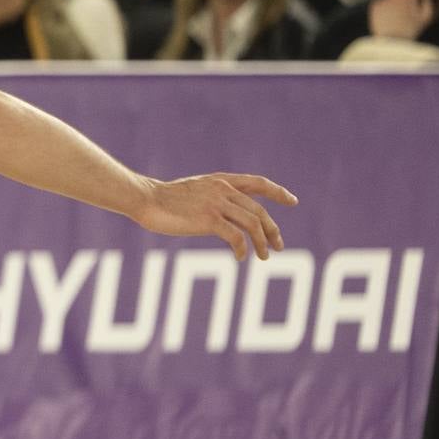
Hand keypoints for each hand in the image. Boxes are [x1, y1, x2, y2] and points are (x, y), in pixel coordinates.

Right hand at [132, 173, 296, 259]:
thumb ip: (212, 197)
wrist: (146, 199)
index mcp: (221, 181)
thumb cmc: (164, 199)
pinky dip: (242, 249)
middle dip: (273, 230)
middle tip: (278, 246)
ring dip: (262, 242)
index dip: (278, 192)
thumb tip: (224, 213)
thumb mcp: (194, 190)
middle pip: (259, 211)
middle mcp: (223, 190)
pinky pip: (236, 237)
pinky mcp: (209, 220)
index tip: (292, 201)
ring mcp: (217, 204)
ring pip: (253, 224)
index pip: (258, 183)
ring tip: (264, 257)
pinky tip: (240, 257)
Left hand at [367, 0, 436, 40]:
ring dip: (393, 2)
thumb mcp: (425, 17)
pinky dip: (384, 7)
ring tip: (396, 17)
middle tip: (405, 11)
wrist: (391, 41)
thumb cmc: (411, 30)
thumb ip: (427, 1)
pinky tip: (388, 18)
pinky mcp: (374, 5)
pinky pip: (381, 2)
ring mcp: (383, 0)